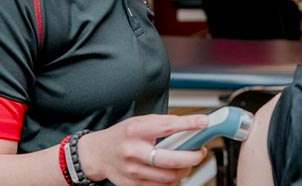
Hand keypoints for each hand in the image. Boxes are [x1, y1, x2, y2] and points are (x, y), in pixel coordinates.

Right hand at [79, 113, 208, 185]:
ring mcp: (134, 171)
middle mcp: (134, 152)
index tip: (203, 122)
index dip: (188, 124)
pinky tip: (173, 171)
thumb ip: (161, 124)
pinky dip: (173, 179)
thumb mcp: (139, 122)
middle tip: (200, 152)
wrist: (98, 154)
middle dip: (193, 157)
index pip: (167, 127)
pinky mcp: (134, 184)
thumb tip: (188, 126)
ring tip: (187, 161)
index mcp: (136, 131)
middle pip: (172, 159)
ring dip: (185, 170)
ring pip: (170, 177)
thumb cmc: (121, 136)